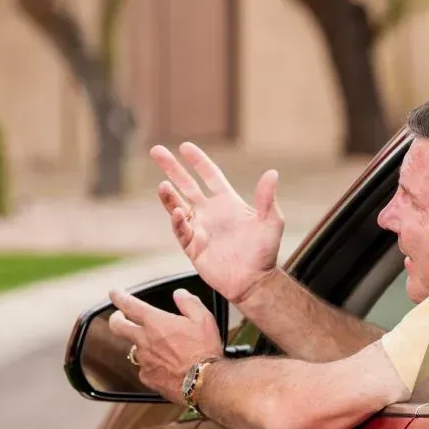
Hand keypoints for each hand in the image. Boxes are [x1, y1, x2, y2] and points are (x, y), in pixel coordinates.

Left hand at [107, 287, 223, 402]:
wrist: (204, 382)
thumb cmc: (204, 350)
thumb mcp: (203, 319)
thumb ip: (188, 302)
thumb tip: (179, 294)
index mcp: (155, 323)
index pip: (129, 305)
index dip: (119, 297)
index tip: (115, 293)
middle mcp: (144, 340)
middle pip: (117, 327)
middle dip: (116, 319)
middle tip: (119, 316)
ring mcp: (144, 360)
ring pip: (134, 349)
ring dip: (141, 345)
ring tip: (156, 346)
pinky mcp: (147, 377)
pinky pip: (144, 368)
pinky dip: (151, 365)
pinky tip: (164, 366)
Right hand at [150, 142, 283, 303]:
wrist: (254, 281)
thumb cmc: (264, 252)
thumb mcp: (271, 222)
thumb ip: (267, 198)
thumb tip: (272, 173)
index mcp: (226, 202)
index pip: (209, 175)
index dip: (198, 161)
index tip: (184, 147)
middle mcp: (209, 212)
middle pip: (186, 185)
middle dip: (171, 168)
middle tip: (156, 151)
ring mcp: (199, 228)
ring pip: (178, 206)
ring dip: (169, 196)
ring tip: (162, 185)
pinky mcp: (193, 247)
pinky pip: (182, 231)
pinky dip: (178, 222)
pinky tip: (178, 213)